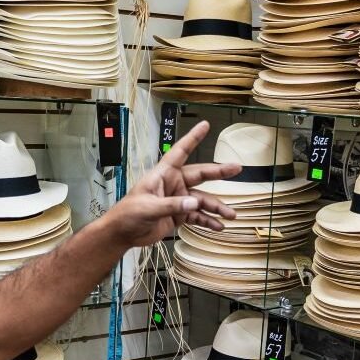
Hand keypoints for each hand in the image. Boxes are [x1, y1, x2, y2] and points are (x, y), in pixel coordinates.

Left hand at [108, 120, 240, 247]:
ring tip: (231, 215)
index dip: (192, 138)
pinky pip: (198, 216)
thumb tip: (194, 204)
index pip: (180, 152)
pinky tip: (219, 226)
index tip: (205, 125)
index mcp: (163, 175)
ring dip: (216, 207)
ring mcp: (177, 200)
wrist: (122, 234)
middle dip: (219, 172)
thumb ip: (171, 205)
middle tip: (236, 169)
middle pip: (200, 175)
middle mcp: (173, 184)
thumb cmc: (128, 214)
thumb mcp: (148, 208)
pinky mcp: (178, 215)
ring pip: (202, 200)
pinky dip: (208, 221)